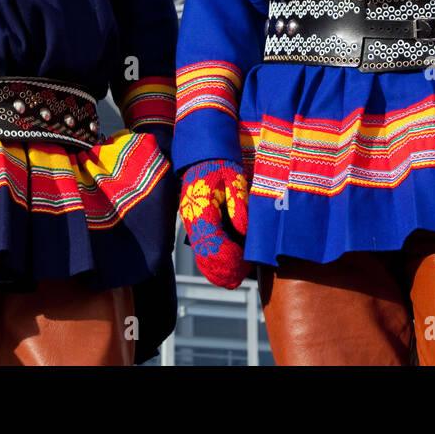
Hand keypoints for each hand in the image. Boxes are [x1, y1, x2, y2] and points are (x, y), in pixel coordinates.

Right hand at [179, 158, 250, 288]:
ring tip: (231, 280)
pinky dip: (209, 259)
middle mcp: (192, 216)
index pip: (213, 239)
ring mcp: (190, 219)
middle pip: (203, 250)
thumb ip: (238, 207)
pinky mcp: (193, 220)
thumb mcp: (234, 180)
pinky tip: (221, 268)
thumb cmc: (221, 164)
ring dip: (214, 267)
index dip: (228, 255)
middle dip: (221, 267)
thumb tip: (244, 232)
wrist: (203, 153)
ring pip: (199, 251)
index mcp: (202, 206)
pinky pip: (199, 244)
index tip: (243, 264)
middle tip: (239, 278)